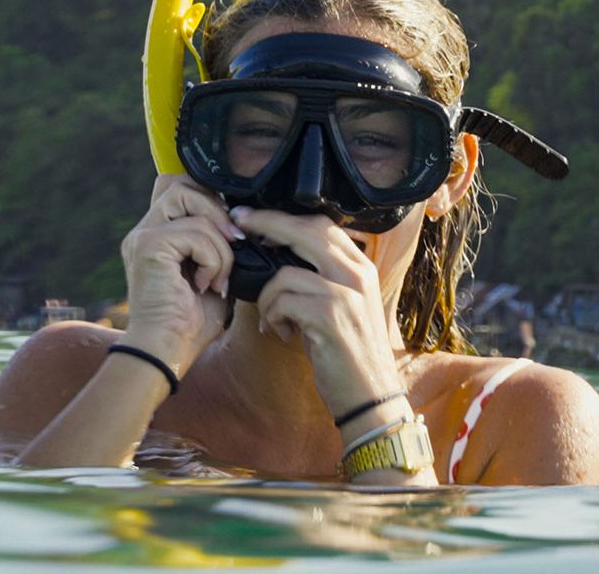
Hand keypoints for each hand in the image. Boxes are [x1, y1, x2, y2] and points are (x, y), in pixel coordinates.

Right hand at [120, 175, 241, 371]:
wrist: (166, 354)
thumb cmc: (188, 324)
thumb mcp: (211, 274)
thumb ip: (216, 244)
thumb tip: (241, 224)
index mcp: (156, 234)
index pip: (178, 188)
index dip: (207, 198)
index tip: (228, 233)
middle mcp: (144, 230)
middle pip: (183, 184)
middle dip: (217, 211)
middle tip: (232, 245)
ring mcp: (143, 235)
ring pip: (192, 202)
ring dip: (219, 241)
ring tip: (218, 276)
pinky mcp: (148, 246)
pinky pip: (196, 232)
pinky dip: (213, 259)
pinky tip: (207, 284)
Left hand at [229, 207, 403, 418]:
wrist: (371, 396)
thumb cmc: (347, 351)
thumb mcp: (341, 304)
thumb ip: (319, 275)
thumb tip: (276, 253)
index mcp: (361, 266)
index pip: (321, 224)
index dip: (285, 217)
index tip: (254, 216)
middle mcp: (357, 274)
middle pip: (305, 231)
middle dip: (266, 224)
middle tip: (240, 224)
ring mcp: (346, 294)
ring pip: (284, 274)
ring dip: (267, 298)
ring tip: (272, 319)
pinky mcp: (330, 316)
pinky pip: (282, 301)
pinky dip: (272, 317)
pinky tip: (281, 333)